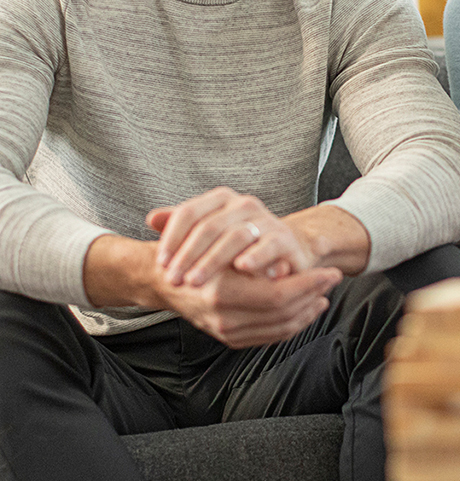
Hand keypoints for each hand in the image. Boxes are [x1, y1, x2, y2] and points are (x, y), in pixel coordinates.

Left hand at [147, 187, 312, 287]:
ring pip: (235, 236)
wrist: (286, 250)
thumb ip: (181, 225)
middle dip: (188, 255)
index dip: (172, 238)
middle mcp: (244, 205)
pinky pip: (268, 245)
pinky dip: (255, 256)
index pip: (190, 213)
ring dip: (212, 261)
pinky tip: (241, 269)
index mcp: (222, 199)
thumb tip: (152, 218)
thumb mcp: (210, 234)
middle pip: (209, 226)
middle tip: (174, 279)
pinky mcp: (285, 238)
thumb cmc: (240, 245)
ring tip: (196, 281)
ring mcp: (266, 220)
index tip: (161, 263)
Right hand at [154, 261, 342, 348]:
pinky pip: (270, 336)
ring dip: (307, 312)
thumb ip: (251, 261)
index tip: (330, 272)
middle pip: (284, 314)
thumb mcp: (219, 247)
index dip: (309, 285)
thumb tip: (286, 269)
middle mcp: (224, 318)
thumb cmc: (192, 254)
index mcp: (222, 294)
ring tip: (323, 294)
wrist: (162, 279)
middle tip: (332, 279)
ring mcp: (227, 332)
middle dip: (314, 296)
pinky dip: (292, 324)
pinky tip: (306, 309)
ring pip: (280, 328)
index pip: (279, 296)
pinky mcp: (230, 339)